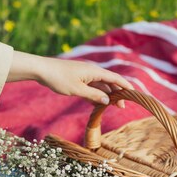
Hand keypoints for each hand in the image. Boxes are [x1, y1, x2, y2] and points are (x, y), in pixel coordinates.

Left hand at [8, 51, 133, 107]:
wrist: (42, 69)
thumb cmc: (59, 79)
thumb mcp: (77, 90)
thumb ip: (94, 95)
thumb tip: (108, 101)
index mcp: (94, 71)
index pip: (115, 78)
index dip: (125, 86)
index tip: (134, 94)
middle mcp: (92, 71)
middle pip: (109, 82)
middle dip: (117, 94)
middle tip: (122, 107)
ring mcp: (85, 74)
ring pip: (101, 85)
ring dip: (107, 95)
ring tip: (113, 106)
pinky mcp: (79, 78)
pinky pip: (92, 86)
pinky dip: (97, 94)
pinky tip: (98, 103)